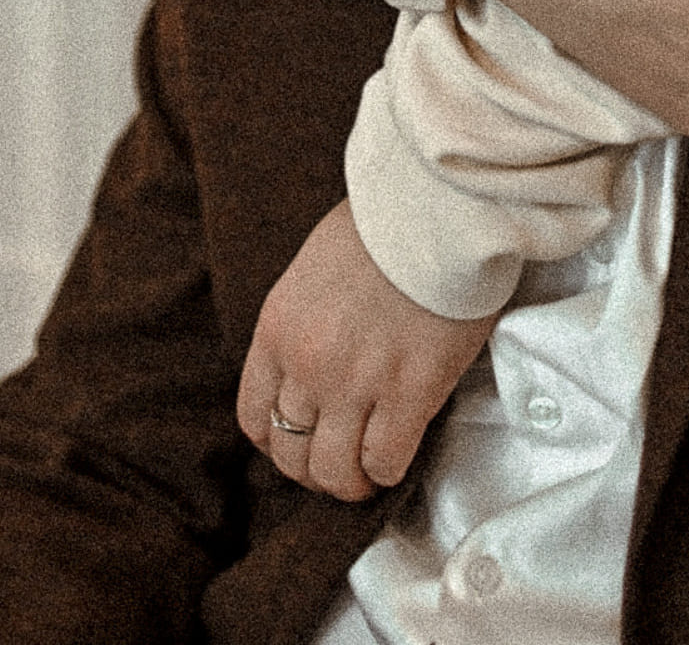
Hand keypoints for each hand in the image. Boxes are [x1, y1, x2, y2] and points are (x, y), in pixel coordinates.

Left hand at [237, 199, 495, 500]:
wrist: (434, 206)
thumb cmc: (382, 223)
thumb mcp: (313, 268)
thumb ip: (305, 321)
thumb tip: (317, 358)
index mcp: (277, 329)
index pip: (255, 417)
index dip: (278, 442)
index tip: (300, 441)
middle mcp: (307, 363)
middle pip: (292, 454)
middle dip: (314, 471)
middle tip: (339, 464)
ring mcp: (356, 382)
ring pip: (335, 472)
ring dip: (351, 482)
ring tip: (367, 471)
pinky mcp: (409, 392)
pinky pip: (385, 462)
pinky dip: (389, 470)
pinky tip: (399, 451)